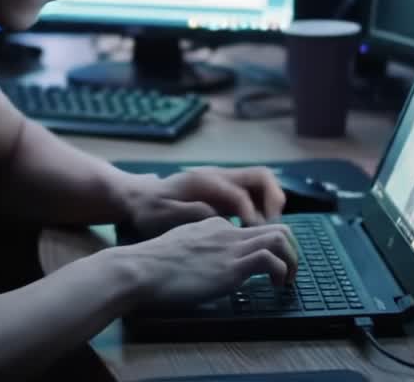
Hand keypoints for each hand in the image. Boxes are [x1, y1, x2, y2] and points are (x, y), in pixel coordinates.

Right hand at [113, 217, 298, 306]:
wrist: (139, 269)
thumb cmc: (150, 267)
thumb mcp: (177, 249)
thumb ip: (194, 250)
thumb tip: (200, 267)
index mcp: (212, 225)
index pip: (250, 229)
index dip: (263, 246)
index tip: (265, 265)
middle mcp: (226, 231)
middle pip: (274, 227)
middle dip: (290, 248)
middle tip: (288, 270)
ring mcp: (230, 246)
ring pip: (281, 237)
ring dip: (292, 259)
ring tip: (288, 279)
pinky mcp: (232, 265)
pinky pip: (273, 260)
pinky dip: (282, 272)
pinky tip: (276, 286)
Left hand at [122, 166, 286, 238]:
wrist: (139, 198)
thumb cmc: (149, 209)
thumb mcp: (161, 214)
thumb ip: (188, 213)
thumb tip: (214, 213)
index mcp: (205, 182)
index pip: (240, 193)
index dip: (252, 215)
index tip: (254, 236)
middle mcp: (220, 177)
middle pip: (262, 178)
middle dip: (274, 202)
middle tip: (274, 230)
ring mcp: (225, 183)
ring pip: (262, 185)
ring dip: (271, 206)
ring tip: (270, 233)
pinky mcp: (226, 194)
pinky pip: (254, 196)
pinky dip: (262, 211)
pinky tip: (257, 233)